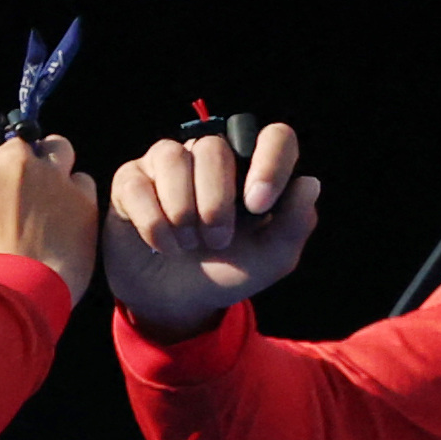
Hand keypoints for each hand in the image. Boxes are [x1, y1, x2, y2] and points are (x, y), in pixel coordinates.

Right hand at [0, 118, 98, 304]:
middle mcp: (13, 159)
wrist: (13, 303)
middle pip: (6, 137)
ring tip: (37, 194)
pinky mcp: (82, 202)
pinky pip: (80, 180)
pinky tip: (58, 216)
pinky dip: (70, 192)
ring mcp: (52, 178)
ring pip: (53, 148)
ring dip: (44, 163)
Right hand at [104, 119, 319, 339]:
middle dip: (216, 203)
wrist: (178, 301)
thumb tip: (309, 183)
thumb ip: (295, 224)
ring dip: (182, 213)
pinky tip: (163, 245)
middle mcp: (212, 155)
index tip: (257, 206)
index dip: (269, 164)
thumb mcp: (271, 259)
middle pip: (214, 148)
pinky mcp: (131, 180)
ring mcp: (168, 163)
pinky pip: (138, 185)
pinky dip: (154, 223)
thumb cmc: (227, 271)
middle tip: (217, 241)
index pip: (274, 137)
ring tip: (187, 244)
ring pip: (173, 158)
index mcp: (253, 168)